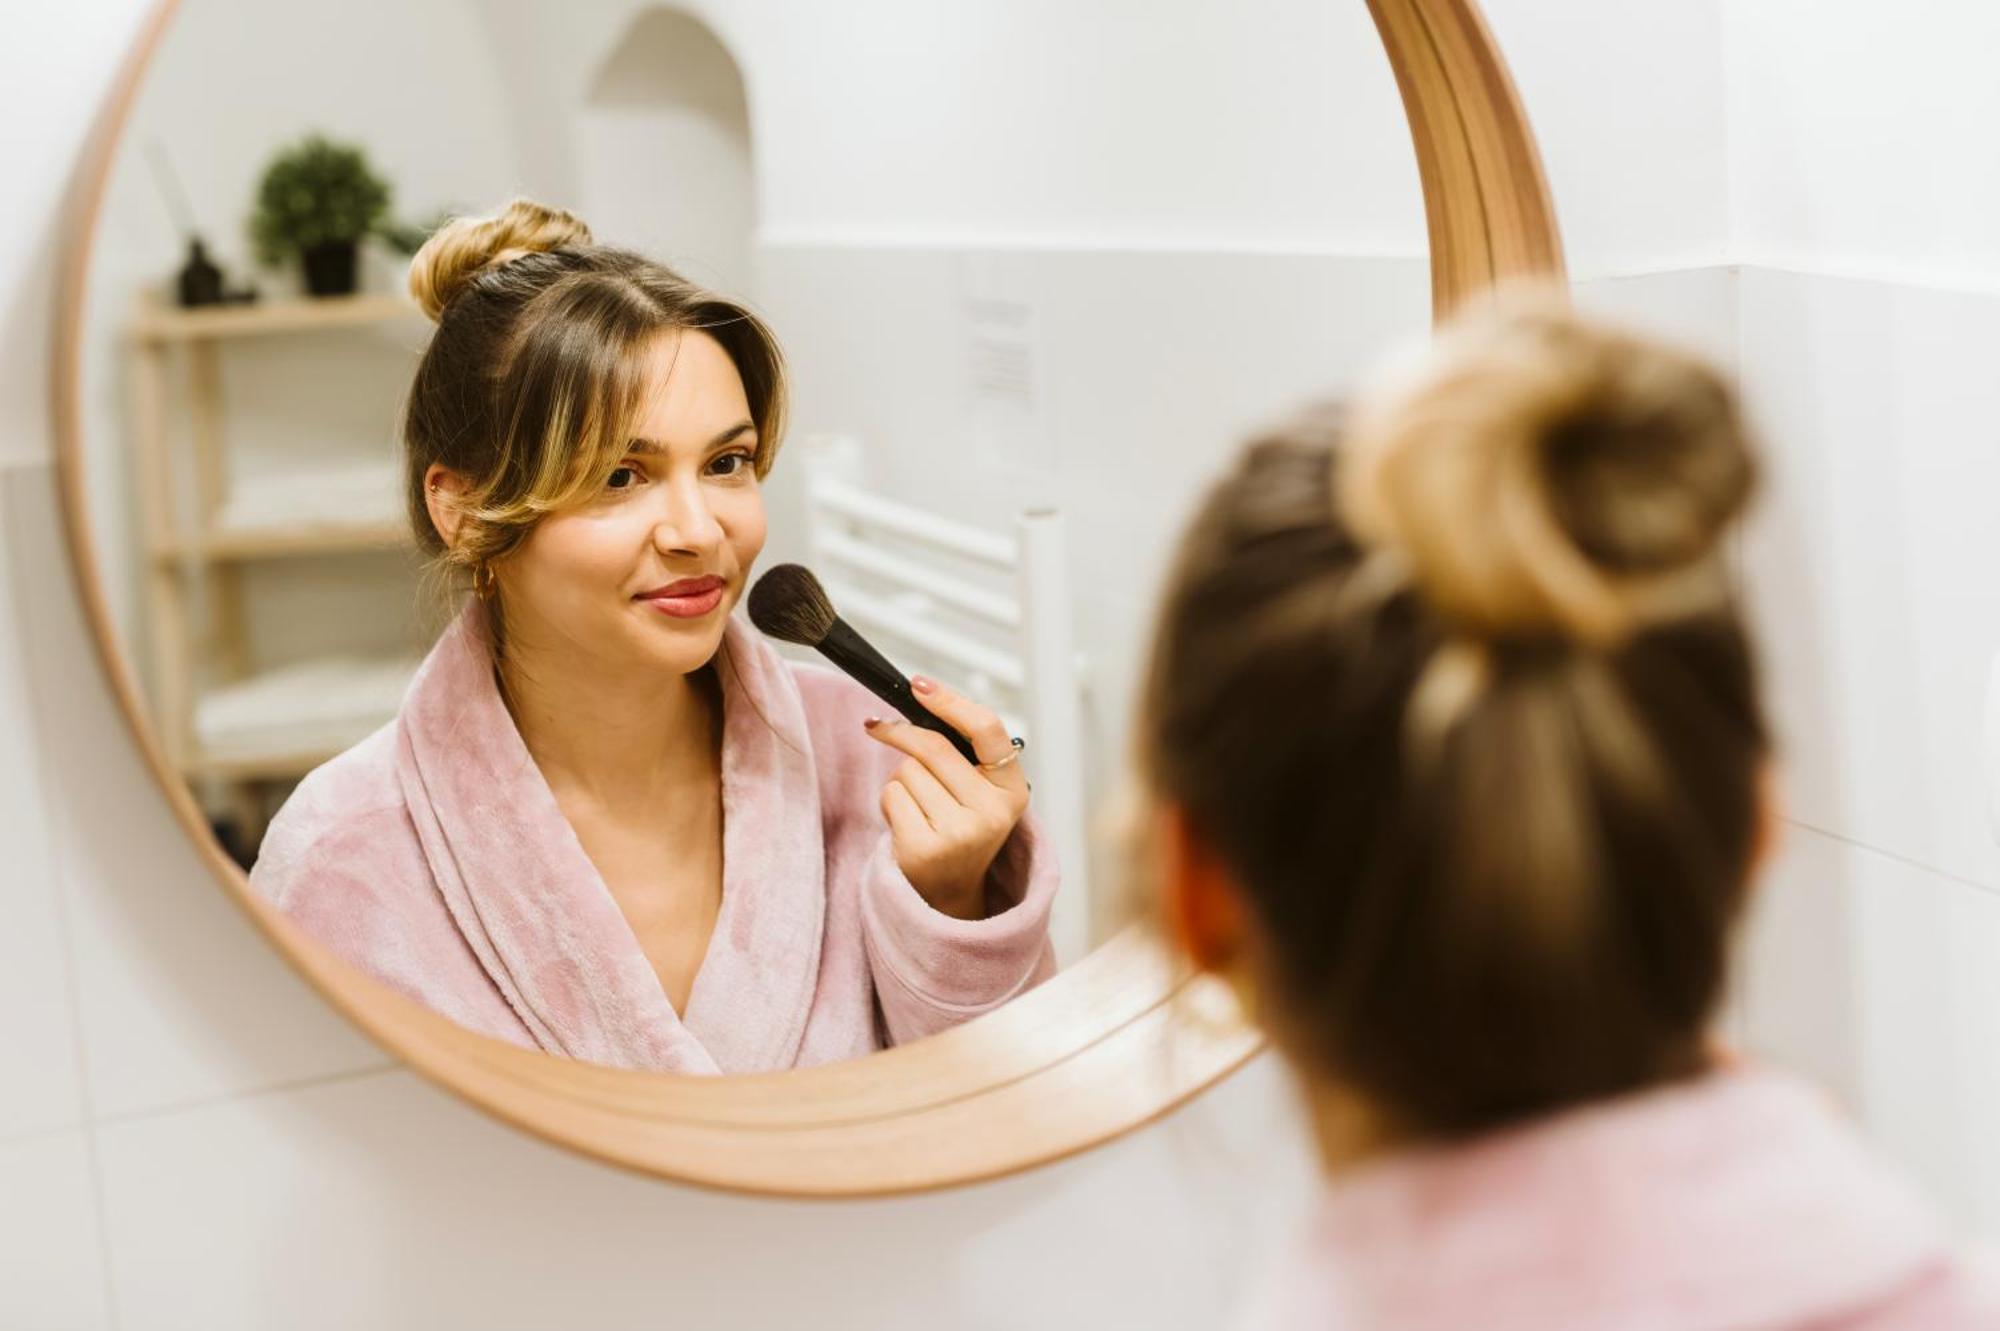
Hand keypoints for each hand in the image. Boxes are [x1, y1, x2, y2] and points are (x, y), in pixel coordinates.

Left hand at [863, 675, 1030, 919]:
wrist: (950, 893)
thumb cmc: (961, 829)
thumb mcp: (979, 792)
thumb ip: (963, 752)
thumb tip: (919, 697)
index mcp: (1013, 791)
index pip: (987, 729)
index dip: (951, 701)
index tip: (920, 685)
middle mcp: (992, 814)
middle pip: (934, 747)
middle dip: (901, 734)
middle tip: (880, 727)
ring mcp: (959, 834)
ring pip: (906, 772)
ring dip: (900, 781)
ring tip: (918, 808)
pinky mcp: (923, 849)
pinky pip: (890, 796)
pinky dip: (889, 803)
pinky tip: (906, 824)